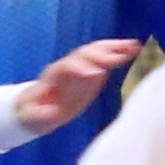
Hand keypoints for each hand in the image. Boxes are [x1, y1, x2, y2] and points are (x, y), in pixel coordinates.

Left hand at [15, 39, 141, 136]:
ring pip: (95, 52)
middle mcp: (67, 67)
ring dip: (113, 47)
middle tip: (119, 57)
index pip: (66, 67)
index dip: (80, 68)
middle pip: (83, 54)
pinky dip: (118, 51)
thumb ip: (39, 115)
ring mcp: (79, 66)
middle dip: (101, 54)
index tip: (96, 73)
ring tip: (134, 46)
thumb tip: (51, 114)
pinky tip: (133, 49)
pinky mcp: (90, 71)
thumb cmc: (31, 113)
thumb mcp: (31, 118)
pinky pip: (104, 57)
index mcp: (53, 77)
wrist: (33, 106)